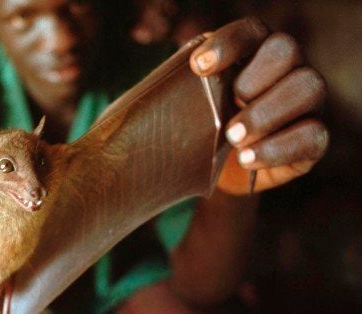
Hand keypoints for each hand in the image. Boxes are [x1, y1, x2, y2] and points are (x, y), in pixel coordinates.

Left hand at [189, 18, 328, 194]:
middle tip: (229, 103)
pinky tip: (247, 158)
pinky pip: (313, 135)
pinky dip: (277, 149)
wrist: (216, 171)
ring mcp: (306, 102)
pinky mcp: (314, 138)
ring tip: (232, 137)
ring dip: (265, 113)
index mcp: (253, 52)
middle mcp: (286, 68)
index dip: (227, 44)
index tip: (198, 68)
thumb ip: (183, 91)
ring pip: (308, 87)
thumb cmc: (199, 127)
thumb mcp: (187, 106)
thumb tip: (160, 93)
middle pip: (286, 50)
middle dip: (252, 78)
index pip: (249, 31)